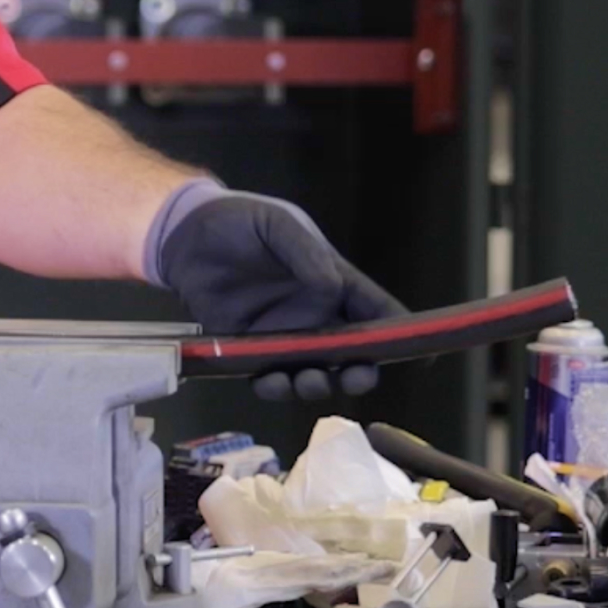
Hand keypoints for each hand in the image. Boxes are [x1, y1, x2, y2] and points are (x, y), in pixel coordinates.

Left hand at [147, 180, 405, 398]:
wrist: (182, 234)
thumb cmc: (238, 221)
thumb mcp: (280, 226)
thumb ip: (307, 256)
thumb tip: (331, 290)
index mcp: (332, 281)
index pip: (376, 311)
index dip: (402, 332)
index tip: (425, 355)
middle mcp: (313, 315)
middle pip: (351, 354)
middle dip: (361, 371)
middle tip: (358, 375)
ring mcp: (282, 335)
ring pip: (313, 373)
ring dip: (319, 384)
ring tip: (311, 380)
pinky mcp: (248, 349)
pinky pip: (269, 377)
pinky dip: (275, 386)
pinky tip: (272, 382)